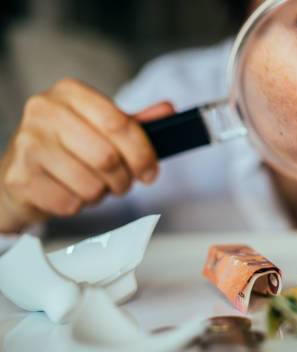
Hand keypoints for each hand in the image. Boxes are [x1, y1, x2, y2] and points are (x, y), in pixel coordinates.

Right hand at [0, 77, 174, 232]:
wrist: (24, 175)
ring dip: (101, 194)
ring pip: (91, 184)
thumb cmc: (69, 149)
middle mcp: (44, 111)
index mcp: (70, 92)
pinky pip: (70, 203)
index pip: (119, 123)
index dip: (143, 153)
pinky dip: (79, 205)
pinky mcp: (20, 177)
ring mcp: (28, 143)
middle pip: (108, 157)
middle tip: (122, 184)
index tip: (151, 172)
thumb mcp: (102, 129)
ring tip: (92, 186)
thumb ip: (134, 122)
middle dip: (124, 179)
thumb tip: (168, 110)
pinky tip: (69, 193)